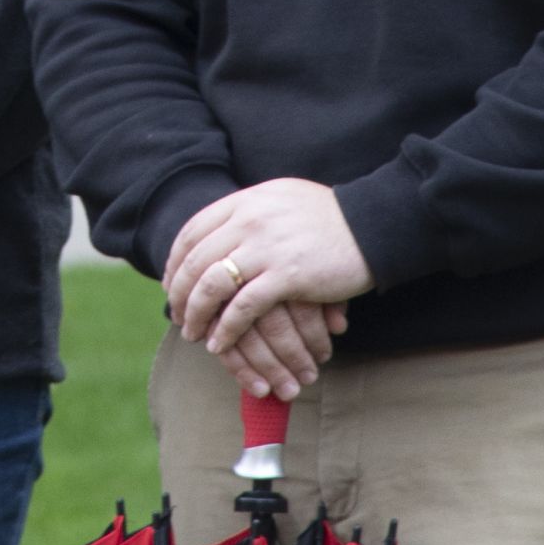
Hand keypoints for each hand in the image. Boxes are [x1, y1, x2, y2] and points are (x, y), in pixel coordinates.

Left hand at [163, 178, 371, 397]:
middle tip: (176, 315)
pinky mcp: (286, 275)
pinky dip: (226, 329)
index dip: (175, 261)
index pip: (193, 231)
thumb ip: (252, 213)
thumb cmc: (329, 218)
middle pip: (195, 260)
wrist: (372, 224)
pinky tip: (219, 343)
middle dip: (179, 292)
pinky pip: (242, 308)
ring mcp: (266, 247)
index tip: (171, 283)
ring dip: (196, 314)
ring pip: (211, 285)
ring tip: (192, 333)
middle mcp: (249, 220)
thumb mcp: (281, 200)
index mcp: (245, 201)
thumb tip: (225, 232)